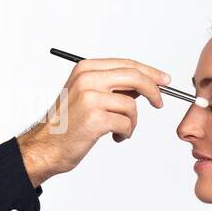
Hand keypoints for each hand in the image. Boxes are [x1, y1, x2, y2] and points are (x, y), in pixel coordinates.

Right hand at [18, 57, 170, 186]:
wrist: (47, 146)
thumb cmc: (68, 123)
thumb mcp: (87, 94)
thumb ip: (112, 86)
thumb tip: (144, 85)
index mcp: (85, 69)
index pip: (126, 64)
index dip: (150, 72)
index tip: (164, 80)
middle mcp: (87, 79)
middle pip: (134, 77)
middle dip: (154, 90)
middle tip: (160, 103)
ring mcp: (90, 98)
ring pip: (132, 106)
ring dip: (132, 122)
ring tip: (120, 130)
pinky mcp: (95, 119)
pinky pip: (127, 124)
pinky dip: (126, 133)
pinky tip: (115, 137)